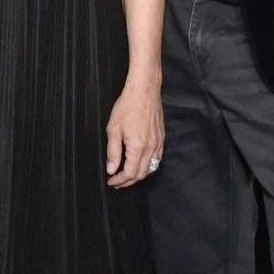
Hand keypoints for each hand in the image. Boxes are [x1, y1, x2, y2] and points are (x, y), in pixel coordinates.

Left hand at [105, 74, 163, 188]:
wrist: (145, 91)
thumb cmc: (128, 106)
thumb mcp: (113, 129)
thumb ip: (113, 152)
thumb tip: (112, 169)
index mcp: (138, 147)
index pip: (130, 173)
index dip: (120, 181)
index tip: (111, 181)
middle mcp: (151, 148)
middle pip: (141, 174)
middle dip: (128, 181)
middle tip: (117, 182)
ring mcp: (158, 144)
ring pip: (151, 168)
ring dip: (139, 175)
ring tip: (127, 176)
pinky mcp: (162, 138)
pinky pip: (157, 159)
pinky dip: (148, 166)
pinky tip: (140, 164)